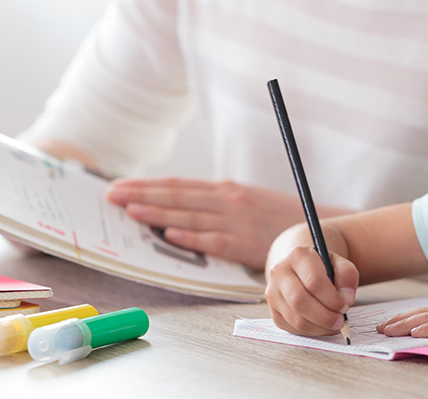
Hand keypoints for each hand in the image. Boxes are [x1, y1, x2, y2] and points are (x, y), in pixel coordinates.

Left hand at [107, 178, 348, 269]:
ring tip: (131, 211)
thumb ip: (216, 203)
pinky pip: (214, 241)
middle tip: (111, 196)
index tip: (120, 186)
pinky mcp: (246, 243)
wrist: (315, 226)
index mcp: (225, 191)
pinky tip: (171, 235)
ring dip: (159, 213)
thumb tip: (180, 207)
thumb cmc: (277, 217)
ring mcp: (236, 221)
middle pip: (178, 197)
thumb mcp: (246, 201)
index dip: (148, 185)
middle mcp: (227, 201)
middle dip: (142, 195)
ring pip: (190, 216)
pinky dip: (192, 237)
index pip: (179, 185)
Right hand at [265, 246, 358, 335]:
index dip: (332, 298)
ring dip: (319, 327)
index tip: (344, 305)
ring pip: (295, 318)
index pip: (314, 281)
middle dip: (325, 316)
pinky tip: (322, 326)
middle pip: (300, 301)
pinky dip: (311, 331)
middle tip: (340, 320)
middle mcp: (280, 272)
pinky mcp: (273, 310)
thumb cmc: (321, 267)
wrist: (299, 269)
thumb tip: (346, 297)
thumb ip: (347, 274)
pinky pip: (292, 327)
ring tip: (334, 325)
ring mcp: (273, 292)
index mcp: (298, 255)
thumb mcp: (338, 263)